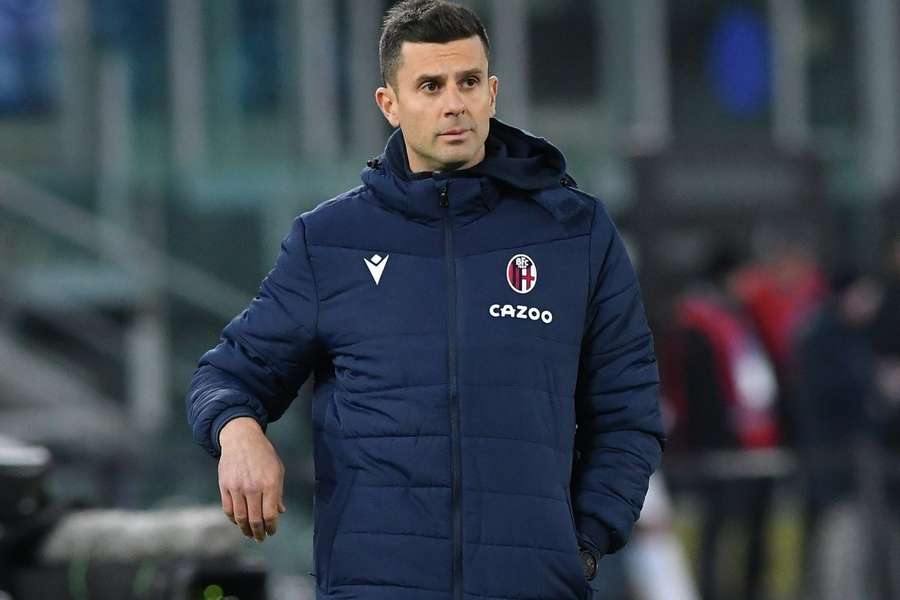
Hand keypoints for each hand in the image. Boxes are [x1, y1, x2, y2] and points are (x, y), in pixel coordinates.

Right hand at [217, 417, 286, 541]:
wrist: (241, 439)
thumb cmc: (263, 454)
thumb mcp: (277, 470)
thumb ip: (278, 492)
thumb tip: (280, 512)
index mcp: (270, 483)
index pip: (270, 514)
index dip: (271, 527)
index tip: (272, 532)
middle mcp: (253, 487)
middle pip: (255, 519)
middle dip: (258, 532)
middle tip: (260, 538)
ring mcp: (237, 487)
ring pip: (240, 517)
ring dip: (245, 529)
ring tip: (249, 534)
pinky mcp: (225, 486)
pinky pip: (228, 509)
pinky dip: (233, 519)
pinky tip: (238, 522)